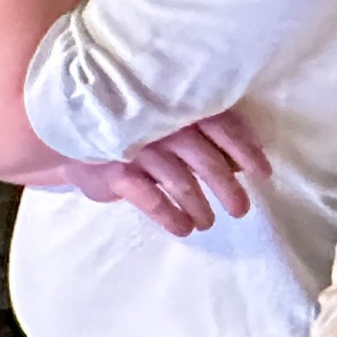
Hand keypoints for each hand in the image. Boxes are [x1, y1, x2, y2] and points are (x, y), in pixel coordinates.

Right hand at [62, 110, 268, 236]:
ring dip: (200, 208)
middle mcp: (164, 126)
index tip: (263, 174)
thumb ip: (205, 139)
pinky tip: (184, 228)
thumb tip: (241, 164)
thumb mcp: (172, 125)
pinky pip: (152, 200)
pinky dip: (171, 217)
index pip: (225, 128)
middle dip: (228, 189)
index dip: (248, 151)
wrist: (73, 130)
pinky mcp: (117, 173)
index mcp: (183, 108)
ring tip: (208, 223)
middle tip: (242, 210)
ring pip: (182, 184)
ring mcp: (140, 149)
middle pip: (208, 161)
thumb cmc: (137, 128)